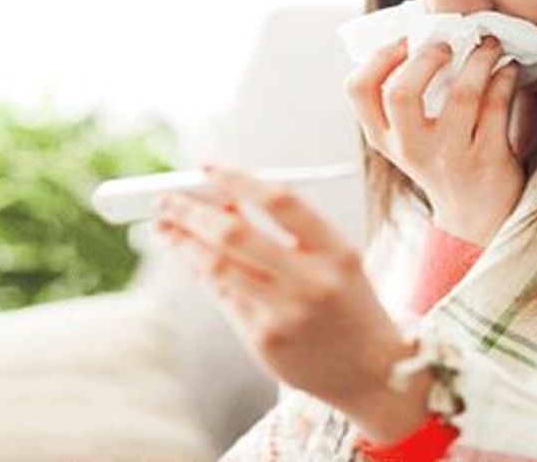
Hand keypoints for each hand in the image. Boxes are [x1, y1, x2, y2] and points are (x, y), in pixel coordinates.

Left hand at [153, 164, 430, 441]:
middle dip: (191, 211)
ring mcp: (285, 315)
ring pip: (217, 267)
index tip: (205, 166)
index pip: (279, 201)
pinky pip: (222, 296)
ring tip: (163, 224)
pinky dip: (200, 270)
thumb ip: (287, 230)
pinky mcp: (264, 341)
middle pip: (236, 235)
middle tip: (165, 197)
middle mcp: (311, 283)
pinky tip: (186, 254)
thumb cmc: (346, 302)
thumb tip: (221, 198)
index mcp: (336, 252)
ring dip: (183, 242)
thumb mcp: (334, 258)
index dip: (237, 179)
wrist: (372, 371)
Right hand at [343, 35, 536, 245]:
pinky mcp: (487, 158)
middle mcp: (411, 149)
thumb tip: (422, 32)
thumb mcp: (409, 137)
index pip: (359, 90)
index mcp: (384, 137)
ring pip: (461, 94)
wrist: (477, 213)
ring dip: (478, 59)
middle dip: (425, 58)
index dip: (380, 57)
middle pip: (401, 94)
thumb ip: (404, 96)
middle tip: (447, 44)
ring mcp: (450, 156)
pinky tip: (508, 70)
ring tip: (488, 45)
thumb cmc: (442, 159)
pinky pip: (496, 106)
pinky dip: (504, 78)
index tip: (405, 41)